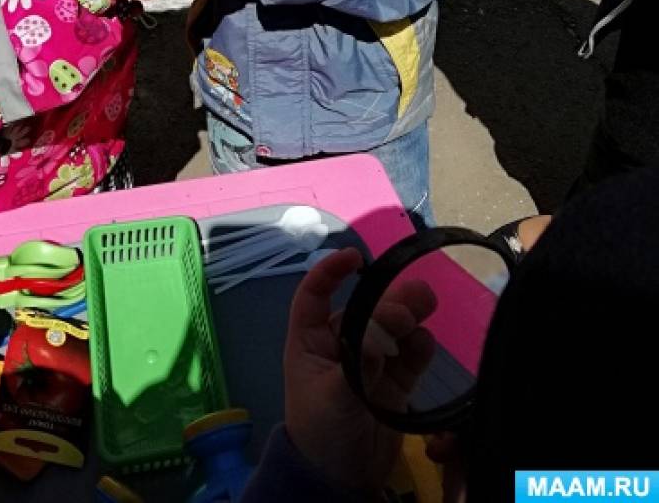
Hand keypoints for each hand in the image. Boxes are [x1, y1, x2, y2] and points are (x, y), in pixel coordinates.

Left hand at [283, 249, 435, 492]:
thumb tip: (386, 322)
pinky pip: (409, 355)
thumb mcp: (334, 393)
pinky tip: (425, 343)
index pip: (315, 294)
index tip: (355, 256)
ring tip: (426, 308)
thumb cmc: (322, 431)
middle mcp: (340, 345)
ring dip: (409, 316)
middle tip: (416, 299)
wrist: (341, 480)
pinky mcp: (394, 383)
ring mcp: (370, 363)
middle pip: (365, 309)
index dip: (331, 272)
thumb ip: (361, 358)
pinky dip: (419, 346)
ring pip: (392, 329)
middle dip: (388, 300)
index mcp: (311, 341)